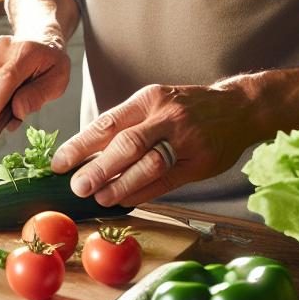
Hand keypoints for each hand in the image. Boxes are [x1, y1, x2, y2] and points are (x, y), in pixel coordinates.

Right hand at [0, 34, 70, 130]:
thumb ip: (38, 96)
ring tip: (12, 99)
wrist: (39, 38)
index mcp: (26, 51)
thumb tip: (17, 111)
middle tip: (11, 117)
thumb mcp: (58, 80)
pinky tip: (6, 89)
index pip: (5, 78)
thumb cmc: (50, 60)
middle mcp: (3, 47)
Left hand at [51, 82, 253, 206]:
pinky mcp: (199, 163)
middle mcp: (165, 117)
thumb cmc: (185, 107)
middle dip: (97, 168)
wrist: (238, 107)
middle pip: (126, 144)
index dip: (80, 145)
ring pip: (147, 165)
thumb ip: (126, 124)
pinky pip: (165, 182)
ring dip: (119, 184)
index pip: (107, 123)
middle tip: (76, 185)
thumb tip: (86, 153)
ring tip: (98, 197)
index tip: (60, 162)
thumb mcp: (154, 102)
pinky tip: (123, 200)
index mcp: (148, 99)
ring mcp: (185, 140)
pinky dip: (141, 193)